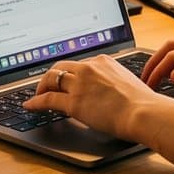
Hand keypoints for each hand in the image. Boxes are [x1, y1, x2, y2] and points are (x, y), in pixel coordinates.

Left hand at [23, 55, 163, 142]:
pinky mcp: (74, 102)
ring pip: (51, 79)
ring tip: (37, 94)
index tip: (65, 78)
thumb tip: (108, 90)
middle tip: (46, 85)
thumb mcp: (127, 82)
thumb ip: (113, 80)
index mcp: (103, 61)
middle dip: (50, 76)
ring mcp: (79, 84)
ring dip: (41, 87)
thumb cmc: (142, 102)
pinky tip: (31, 106)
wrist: (143, 112)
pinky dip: (36, 102)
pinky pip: (48, 99)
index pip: (78, 63)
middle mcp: (89, 68)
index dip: (68, 72)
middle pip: (60, 67)